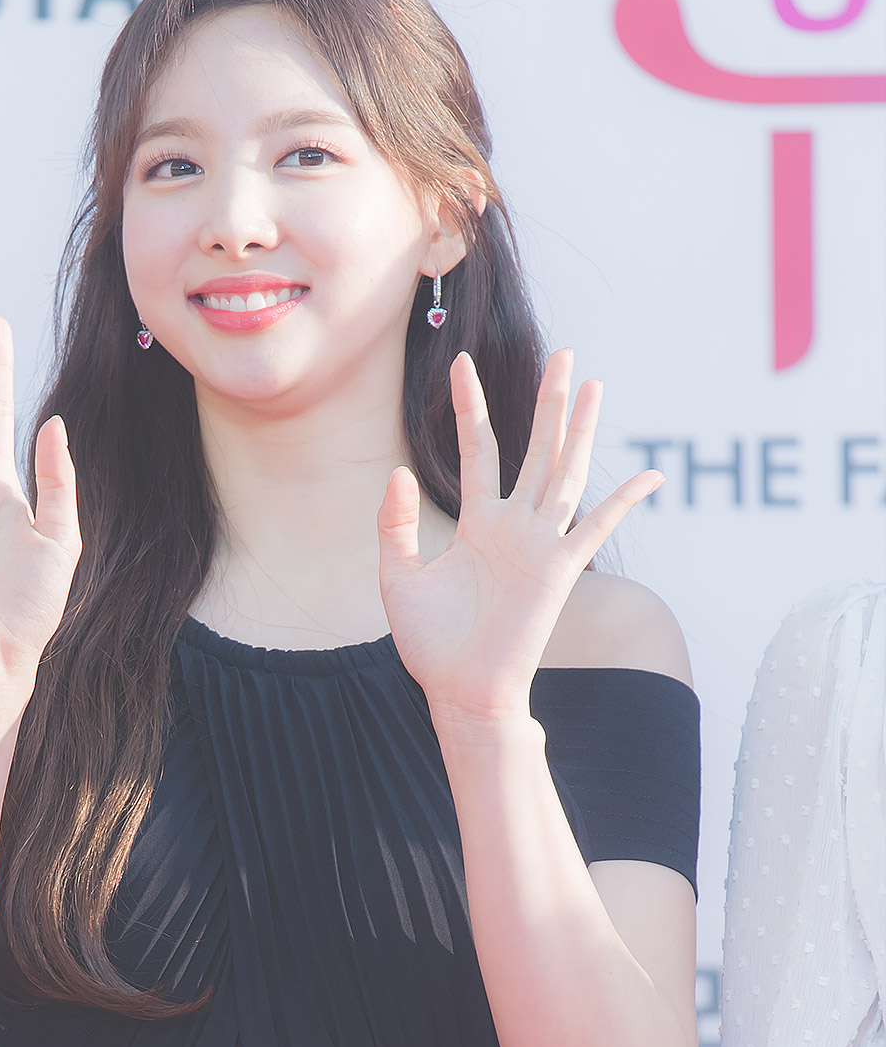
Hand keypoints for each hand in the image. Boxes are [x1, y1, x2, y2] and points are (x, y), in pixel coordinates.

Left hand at [376, 348, 662, 723]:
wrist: (459, 692)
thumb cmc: (432, 646)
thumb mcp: (398, 577)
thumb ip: (396, 525)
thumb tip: (396, 473)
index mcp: (478, 525)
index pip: (480, 450)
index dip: (471, 407)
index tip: (460, 364)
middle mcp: (515, 527)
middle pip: (537, 450)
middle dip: (550, 403)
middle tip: (565, 354)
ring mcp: (540, 546)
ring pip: (566, 473)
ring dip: (579, 430)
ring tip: (592, 383)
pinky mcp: (558, 571)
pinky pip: (596, 529)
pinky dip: (624, 502)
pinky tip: (650, 477)